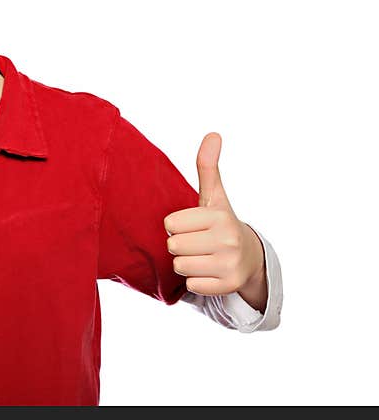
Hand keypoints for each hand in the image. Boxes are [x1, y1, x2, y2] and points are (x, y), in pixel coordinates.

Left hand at [163, 133, 265, 307]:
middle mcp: (227, 239)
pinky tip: (209, 272)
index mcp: (219, 215)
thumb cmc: (220, 223)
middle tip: (197, 242)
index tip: (192, 225)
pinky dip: (196, 281)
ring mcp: (229, 263)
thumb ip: (207, 166)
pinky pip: (190, 286)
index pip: (170, 223)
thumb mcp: (214, 196)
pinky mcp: (228, 285)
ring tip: (203, 256)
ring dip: (186, 263)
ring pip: (179, 266)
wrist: (249, 257)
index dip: (177, 225)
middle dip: (180, 245)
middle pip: (173, 246)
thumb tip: (213, 134)